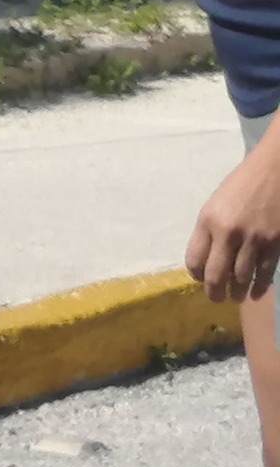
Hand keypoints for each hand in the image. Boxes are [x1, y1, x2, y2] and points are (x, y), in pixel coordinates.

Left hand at [187, 145, 279, 302]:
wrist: (278, 168)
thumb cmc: (244, 183)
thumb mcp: (216, 204)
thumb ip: (210, 231)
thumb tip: (207, 261)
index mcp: (208, 221)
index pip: (194, 260)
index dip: (196, 275)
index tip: (201, 280)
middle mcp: (229, 233)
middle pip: (216, 275)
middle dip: (214, 292)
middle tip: (217, 299)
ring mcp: (255, 239)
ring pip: (242, 278)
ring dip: (238, 293)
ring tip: (236, 297)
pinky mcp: (276, 242)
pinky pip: (265, 272)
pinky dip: (260, 286)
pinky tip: (256, 292)